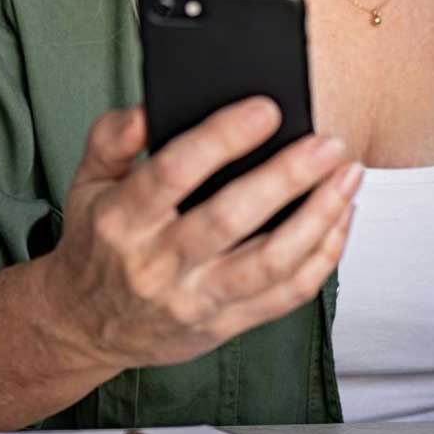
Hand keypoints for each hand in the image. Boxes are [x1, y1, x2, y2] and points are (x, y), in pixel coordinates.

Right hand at [37, 100, 360, 372]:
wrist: (86, 326)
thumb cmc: (97, 244)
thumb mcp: (85, 182)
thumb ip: (112, 138)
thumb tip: (149, 107)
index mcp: (122, 220)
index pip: (173, 173)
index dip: (222, 139)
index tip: (266, 109)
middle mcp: (158, 264)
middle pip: (231, 218)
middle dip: (288, 177)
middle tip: (328, 143)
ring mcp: (194, 299)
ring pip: (270, 262)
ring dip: (318, 217)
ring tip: (348, 176)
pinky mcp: (224, 325)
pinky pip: (286, 295)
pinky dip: (322, 256)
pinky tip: (340, 218)